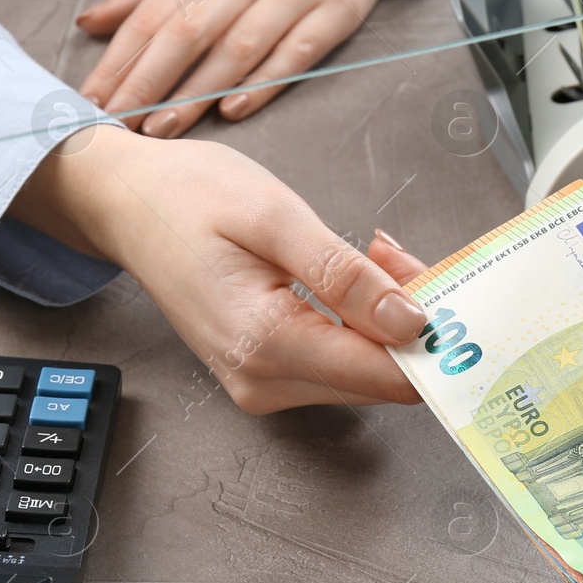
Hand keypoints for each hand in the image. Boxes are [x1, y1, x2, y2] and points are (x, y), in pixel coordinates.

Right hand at [8, 125, 432, 412]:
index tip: (456, 293)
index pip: (383, 376)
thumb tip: (410, 322)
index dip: (432, 339)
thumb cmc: (188, 199)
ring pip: (363, 369)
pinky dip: (360, 320)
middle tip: (401, 252)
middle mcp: (264, 381)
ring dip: (386, 315)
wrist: (127, 204)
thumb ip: (345, 277)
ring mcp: (262, 383)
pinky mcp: (265, 371)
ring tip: (373, 252)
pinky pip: (337, 360)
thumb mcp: (275, 218)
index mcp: (266, 344)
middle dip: (410, 318)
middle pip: (378, 376)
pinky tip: (353, 275)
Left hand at [75, 0, 408, 138]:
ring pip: (238, 48)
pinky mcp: (337, 10)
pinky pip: (296, 54)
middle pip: (188, 32)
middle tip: (117, 124)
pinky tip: (232, 111)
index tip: (91, 100)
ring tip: (161, 129)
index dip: (119, 59)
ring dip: (196, 93)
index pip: (153, 12)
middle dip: (148, 82)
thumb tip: (90, 23)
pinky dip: (263, 84)